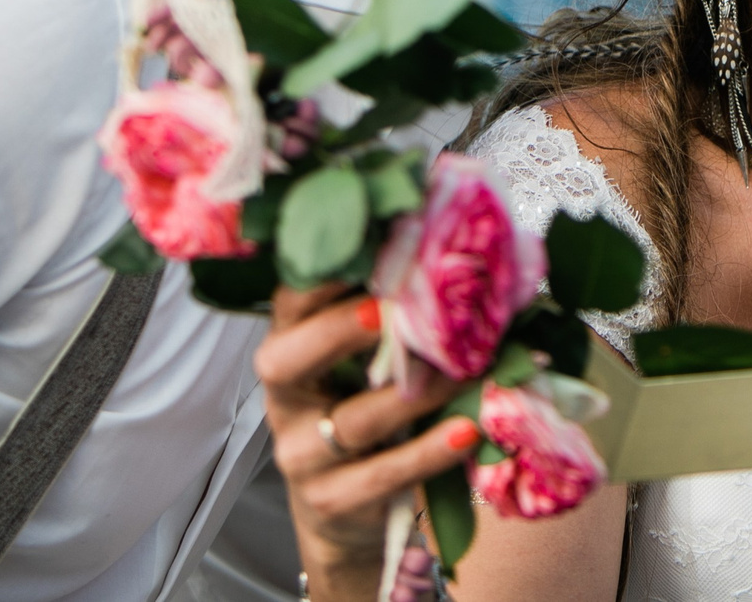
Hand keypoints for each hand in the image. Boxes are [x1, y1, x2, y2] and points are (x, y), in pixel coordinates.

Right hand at [257, 283, 477, 599]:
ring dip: (415, 392)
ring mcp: (301, 454)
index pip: (288, 305)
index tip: (362, 244)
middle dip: (336, 331)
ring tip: (465, 370)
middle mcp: (284, 399)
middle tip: (389, 310)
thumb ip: (389, 317)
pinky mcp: (330, 500)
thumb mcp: (366, 362)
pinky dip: (428, 452)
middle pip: (286, 361)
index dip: (317, 276)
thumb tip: (448, 255)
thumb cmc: (365, 408)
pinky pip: (381, 475)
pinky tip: (467, 430)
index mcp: (289, 351)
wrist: (350, 508)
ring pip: (351, 421)